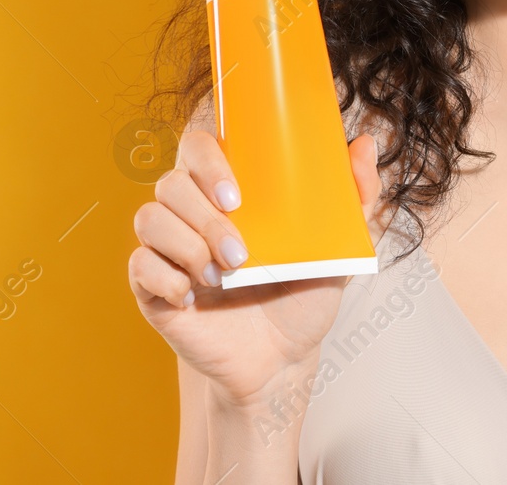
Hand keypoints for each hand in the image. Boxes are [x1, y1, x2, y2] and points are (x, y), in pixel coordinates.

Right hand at [128, 117, 392, 407]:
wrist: (281, 362)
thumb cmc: (303, 298)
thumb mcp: (337, 250)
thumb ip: (355, 198)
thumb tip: (367, 144)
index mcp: (228, 193)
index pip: (198, 147)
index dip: (206, 160)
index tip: (236, 196)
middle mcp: (192, 214)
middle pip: (170, 183)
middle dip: (204, 217)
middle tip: (240, 253)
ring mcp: (169, 250)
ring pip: (149, 218)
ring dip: (186, 245)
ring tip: (223, 277)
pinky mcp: (152, 288)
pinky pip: (139, 265)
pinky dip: (165, 277)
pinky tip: (193, 297)